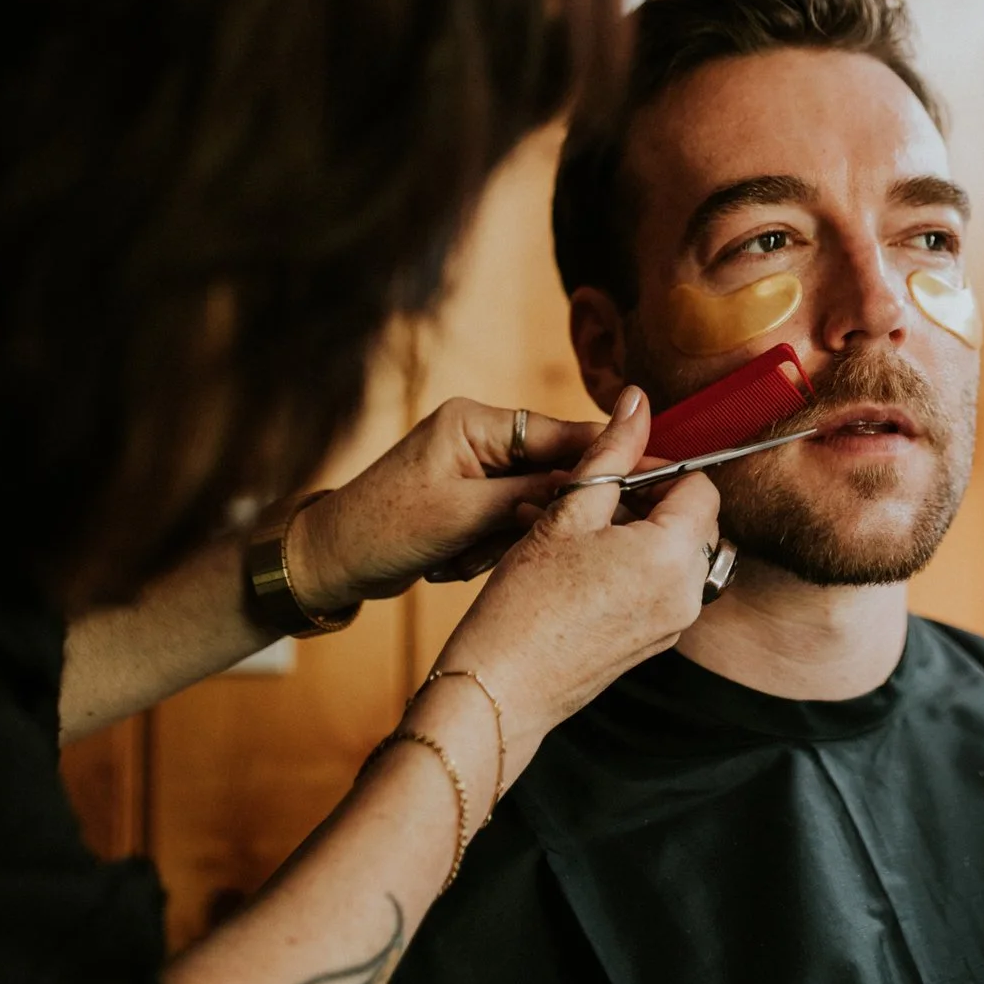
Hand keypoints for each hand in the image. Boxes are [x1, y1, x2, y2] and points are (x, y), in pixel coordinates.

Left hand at [293, 399, 601, 607]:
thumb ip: (536, 493)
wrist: (328, 560)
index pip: (563, 434)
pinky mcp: (470, 498)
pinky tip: (457, 561)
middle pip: (553, 470)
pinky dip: (492, 546)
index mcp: (477, 422)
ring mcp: (475, 468)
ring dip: (509, 538)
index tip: (654, 475)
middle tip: (507, 542)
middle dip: (539, 516)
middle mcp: (480, 436)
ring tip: (462, 555)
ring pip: (534, 502)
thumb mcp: (467, 514)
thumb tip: (598, 479)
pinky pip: (510, 520)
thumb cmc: (384, 530)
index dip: (610, 456)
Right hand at [431, 385, 717, 758]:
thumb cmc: (526, 601)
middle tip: (588, 498)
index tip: (612, 470)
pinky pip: (659, 587)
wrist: (501, 690)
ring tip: (572, 529)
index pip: (698, 484)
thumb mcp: (568, 511)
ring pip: (674, 552)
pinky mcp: (654, 643)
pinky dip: (630, 565)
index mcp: (674, 554)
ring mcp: (674, 623)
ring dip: (634, 531)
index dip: (657, 467)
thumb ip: (611, 452)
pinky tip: (575, 563)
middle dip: (646, 499)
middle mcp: (689, 592)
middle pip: (692, 519)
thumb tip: (637, 399)